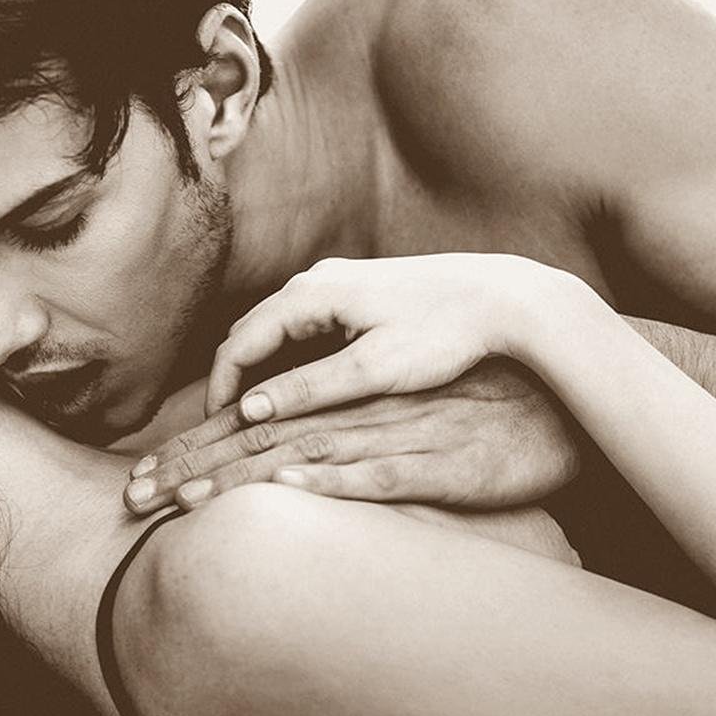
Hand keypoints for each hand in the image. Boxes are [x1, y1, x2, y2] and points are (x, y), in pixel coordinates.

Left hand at [124, 359, 585, 511]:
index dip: (194, 448)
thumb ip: (345, 444)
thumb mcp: (401, 423)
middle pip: (260, 438)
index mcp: (345, 402)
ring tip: (184, 499)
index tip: (141, 479)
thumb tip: (286, 472)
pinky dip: (333, 481)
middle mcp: (360, 413)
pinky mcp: (441, 463)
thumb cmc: (476, 418)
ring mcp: (399, 437)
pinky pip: (380, 475)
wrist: (558, 409)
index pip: (254, 422)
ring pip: (306, 455)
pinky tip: (290, 490)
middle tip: (132, 497)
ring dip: (242, 476)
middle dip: (193, 465)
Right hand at [203, 253, 559, 418]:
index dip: (218, 392)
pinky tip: (295, 391)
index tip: (213, 434)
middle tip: (220, 432)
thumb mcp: (373, 369)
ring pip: (275, 331)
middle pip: (249, 334)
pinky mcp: (359, 292)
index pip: (237, 344)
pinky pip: (303, 327)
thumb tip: (249, 409)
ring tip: (250, 417)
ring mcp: (337, 282)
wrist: (503, 296)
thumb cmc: (443, 333)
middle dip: (229, 381)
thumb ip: (309, 388)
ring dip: (257, 371)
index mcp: (311, 295)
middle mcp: (316, 281)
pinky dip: (286, 359)